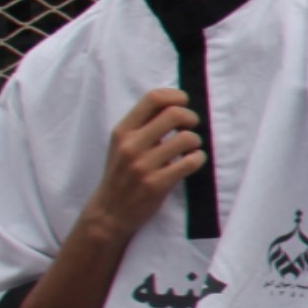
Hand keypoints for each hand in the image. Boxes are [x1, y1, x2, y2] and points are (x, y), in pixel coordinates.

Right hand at [84, 87, 204, 239]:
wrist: (110, 211)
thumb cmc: (122, 173)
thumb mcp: (122, 144)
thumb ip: (143, 124)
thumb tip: (176, 103)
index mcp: (122, 131)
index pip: (153, 98)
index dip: (176, 96)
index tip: (184, 103)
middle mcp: (131, 145)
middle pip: (174, 114)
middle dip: (191, 117)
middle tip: (191, 127)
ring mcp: (143, 165)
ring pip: (186, 138)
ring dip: (195, 142)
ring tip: (190, 149)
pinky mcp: (156, 184)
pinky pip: (190, 162)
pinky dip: (198, 159)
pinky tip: (192, 162)